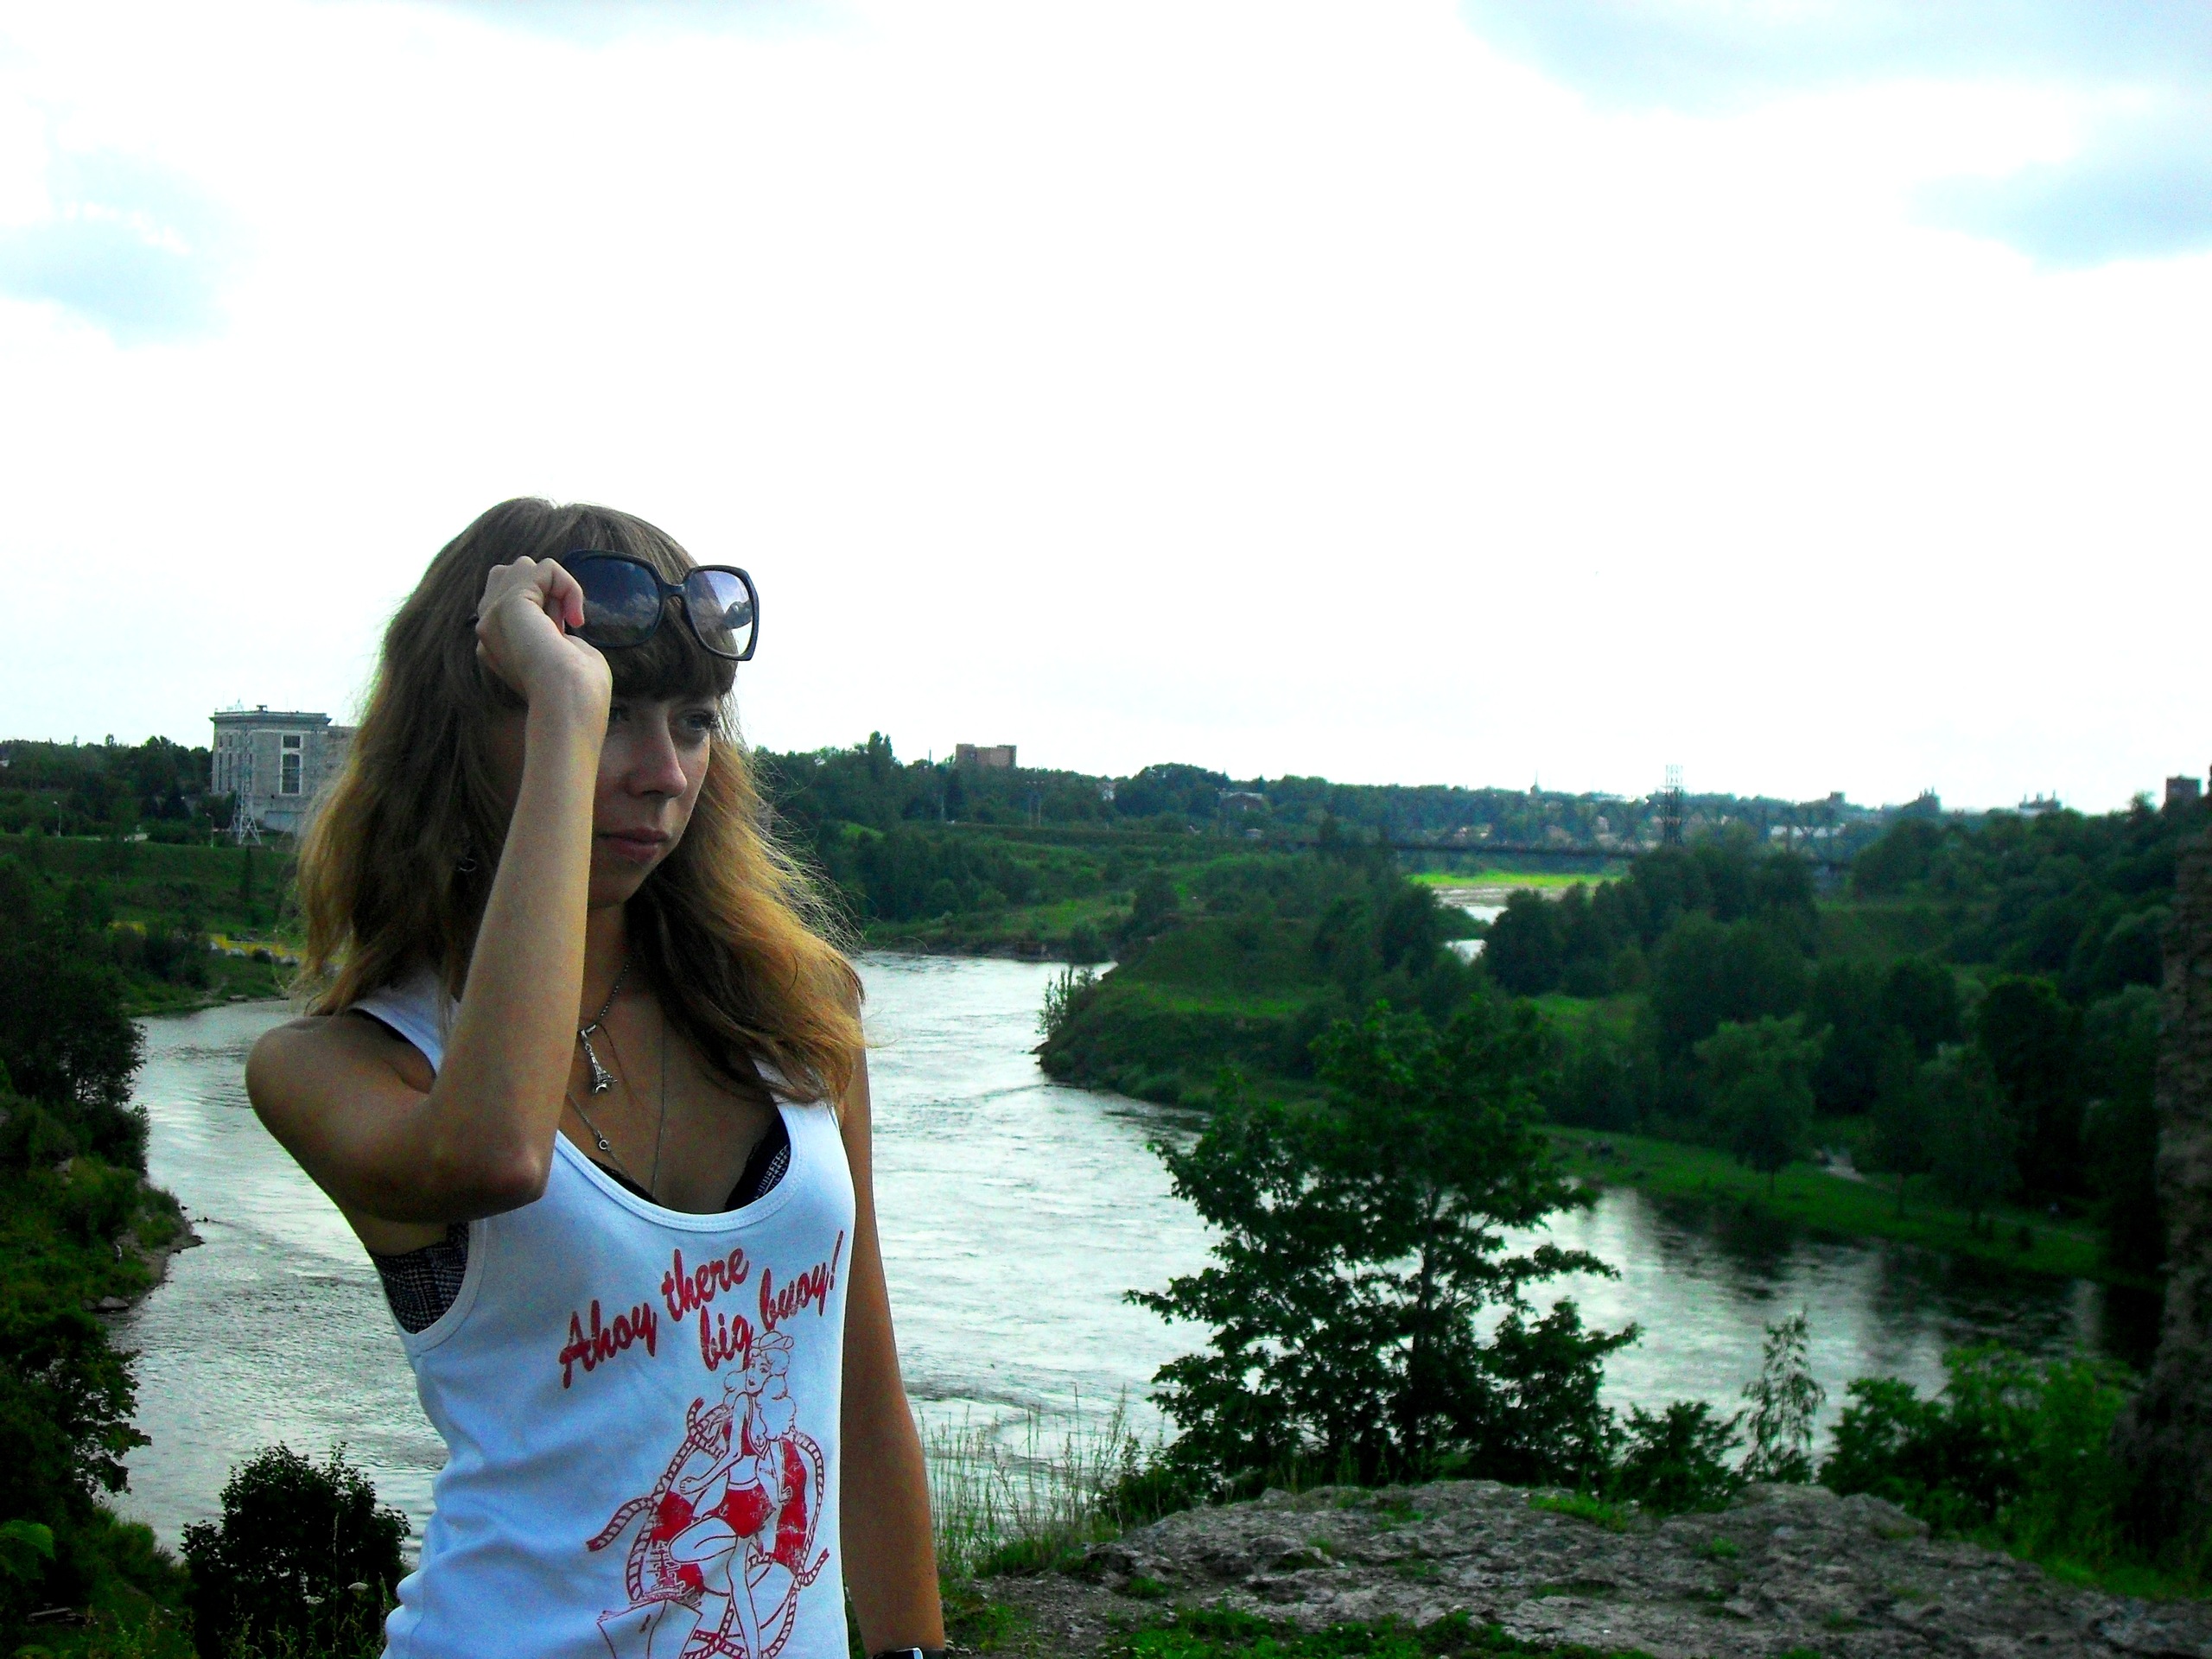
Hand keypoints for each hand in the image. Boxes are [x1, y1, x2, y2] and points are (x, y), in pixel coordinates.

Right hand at [473, 558, 612, 716]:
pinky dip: (569, 585)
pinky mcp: (509, 603)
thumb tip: (557, 622)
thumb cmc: (578, 692)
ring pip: (524, 568)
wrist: (569, 703)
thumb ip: (550, 633)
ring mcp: (492, 615)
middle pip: (507, 577)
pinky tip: (575, 618)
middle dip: (541, 591)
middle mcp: (487, 630)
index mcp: (495, 646)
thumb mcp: (561, 657)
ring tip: (563, 622)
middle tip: (560, 626)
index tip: (560, 638)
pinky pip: (545, 568)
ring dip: (553, 588)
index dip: (544, 610)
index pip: (510, 601)